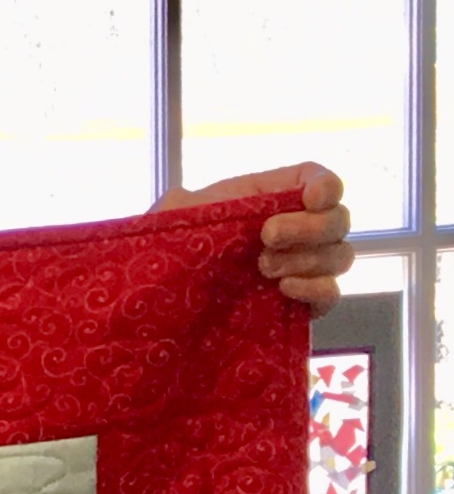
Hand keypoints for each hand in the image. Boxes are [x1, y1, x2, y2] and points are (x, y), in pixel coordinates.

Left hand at [157, 161, 351, 312]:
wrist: (154, 310)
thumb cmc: (161, 257)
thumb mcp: (174, 218)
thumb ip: (199, 198)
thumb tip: (205, 195)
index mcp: (267, 201)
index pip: (320, 182)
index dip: (327, 187)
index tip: (312, 197)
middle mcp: (291, 233)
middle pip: (339, 221)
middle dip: (310, 227)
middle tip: (267, 238)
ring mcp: (296, 271)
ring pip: (340, 257)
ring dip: (310, 259)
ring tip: (263, 269)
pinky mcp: (294, 308)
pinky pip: (329, 297)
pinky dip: (317, 290)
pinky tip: (284, 289)